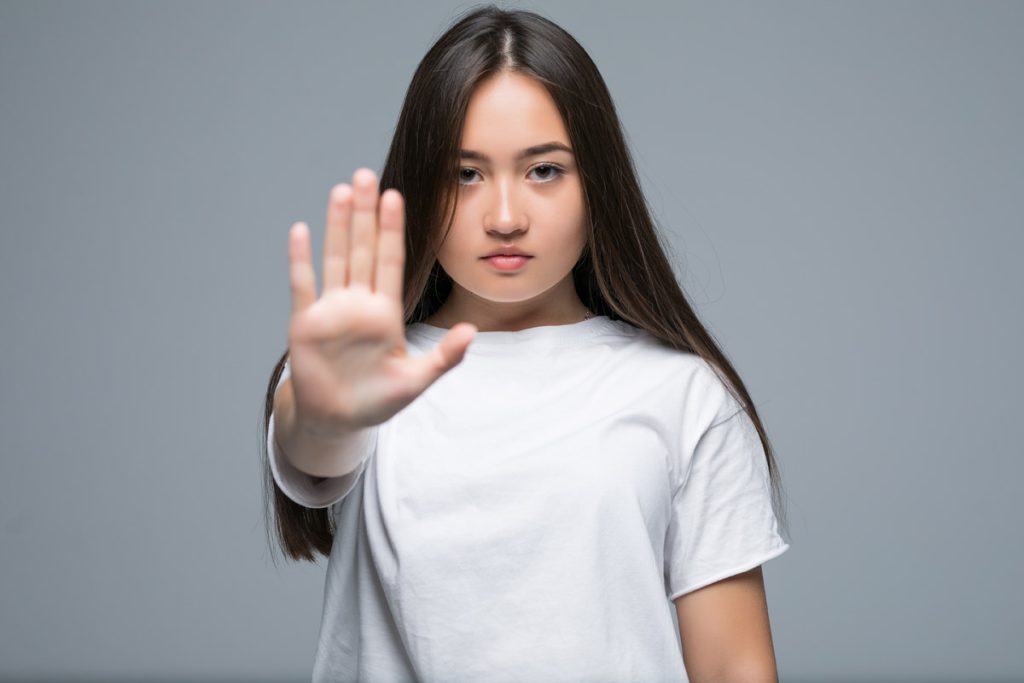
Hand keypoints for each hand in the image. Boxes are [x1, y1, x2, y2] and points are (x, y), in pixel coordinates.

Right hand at [285, 168, 475, 433]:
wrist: (338, 420)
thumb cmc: (378, 400)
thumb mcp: (417, 381)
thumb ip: (445, 357)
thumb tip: (471, 331)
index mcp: (386, 312)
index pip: (391, 261)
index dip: (392, 229)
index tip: (395, 197)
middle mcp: (359, 303)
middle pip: (363, 249)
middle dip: (364, 214)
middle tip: (365, 175)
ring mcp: (331, 310)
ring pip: (335, 258)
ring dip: (336, 225)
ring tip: (340, 190)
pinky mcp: (305, 323)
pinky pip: (302, 285)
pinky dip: (300, 260)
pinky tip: (301, 230)